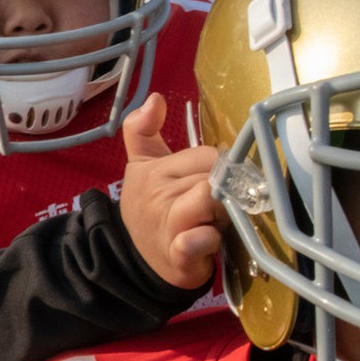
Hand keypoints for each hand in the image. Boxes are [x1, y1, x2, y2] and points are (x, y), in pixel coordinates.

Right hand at [118, 93, 224, 289]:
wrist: (132, 263)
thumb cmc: (149, 210)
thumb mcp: (141, 167)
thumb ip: (142, 130)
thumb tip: (154, 97)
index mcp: (153, 170)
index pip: (207, 156)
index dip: (222, 170)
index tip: (216, 185)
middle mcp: (157, 194)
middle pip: (214, 179)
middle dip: (226, 193)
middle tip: (218, 209)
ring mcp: (166, 225)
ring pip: (211, 201)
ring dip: (223, 214)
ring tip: (215, 224)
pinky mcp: (177, 256)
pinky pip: (198, 239)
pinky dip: (207, 239)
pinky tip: (208, 241)